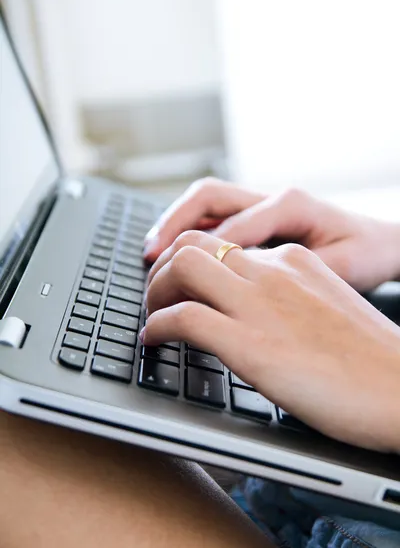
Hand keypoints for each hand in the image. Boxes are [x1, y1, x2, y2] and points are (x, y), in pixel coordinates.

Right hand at [144, 178, 399, 291]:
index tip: (175, 284)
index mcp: (290, 204)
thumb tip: (244, 277)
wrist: (383, 242)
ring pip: (207, 201)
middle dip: (173, 223)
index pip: (231, 227)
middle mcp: (272, 196)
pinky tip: (177, 253)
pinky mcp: (259, 215)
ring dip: (175, 222)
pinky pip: (216, 214)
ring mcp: (264, 202)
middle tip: (150, 255)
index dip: (198, 255)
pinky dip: (190, 229)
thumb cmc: (365, 253)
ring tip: (152, 252)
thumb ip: (295, 269)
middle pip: (208, 196)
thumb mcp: (340, 267)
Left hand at [144, 230, 399, 451]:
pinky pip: (184, 319)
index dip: (189, 259)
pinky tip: (155, 341)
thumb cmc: (370, 359)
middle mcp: (273, 271)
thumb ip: (286, 296)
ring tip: (153, 315)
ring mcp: (260, 304)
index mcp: (291, 260)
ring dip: (155, 290)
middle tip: (157, 296)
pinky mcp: (251, 344)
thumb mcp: (324, 304)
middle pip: (193, 241)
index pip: (223, 241)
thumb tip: (251, 310)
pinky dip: (158, 327)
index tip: (180, 282)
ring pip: (181, 266)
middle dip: (163, 267)